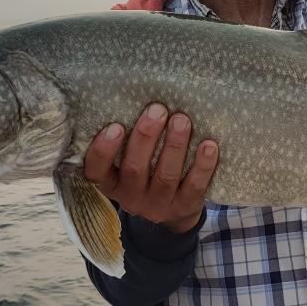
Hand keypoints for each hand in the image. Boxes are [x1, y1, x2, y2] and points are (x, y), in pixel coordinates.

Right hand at [83, 103, 218, 233]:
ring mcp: (158, 205)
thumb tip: (138, 94)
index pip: (97, 170)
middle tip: (158, 109)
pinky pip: (194, 186)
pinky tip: (208, 145)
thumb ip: (127, 139)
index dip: (103, 150)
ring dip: (174, 146)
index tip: (115, 126)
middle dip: (146, 137)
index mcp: (111, 182)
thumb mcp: (127, 160)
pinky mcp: (185, 207)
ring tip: (182, 120)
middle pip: (135, 169)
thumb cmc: (147, 170)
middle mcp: (131, 197)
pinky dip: (202, 165)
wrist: (174, 211)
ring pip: (165, 176)